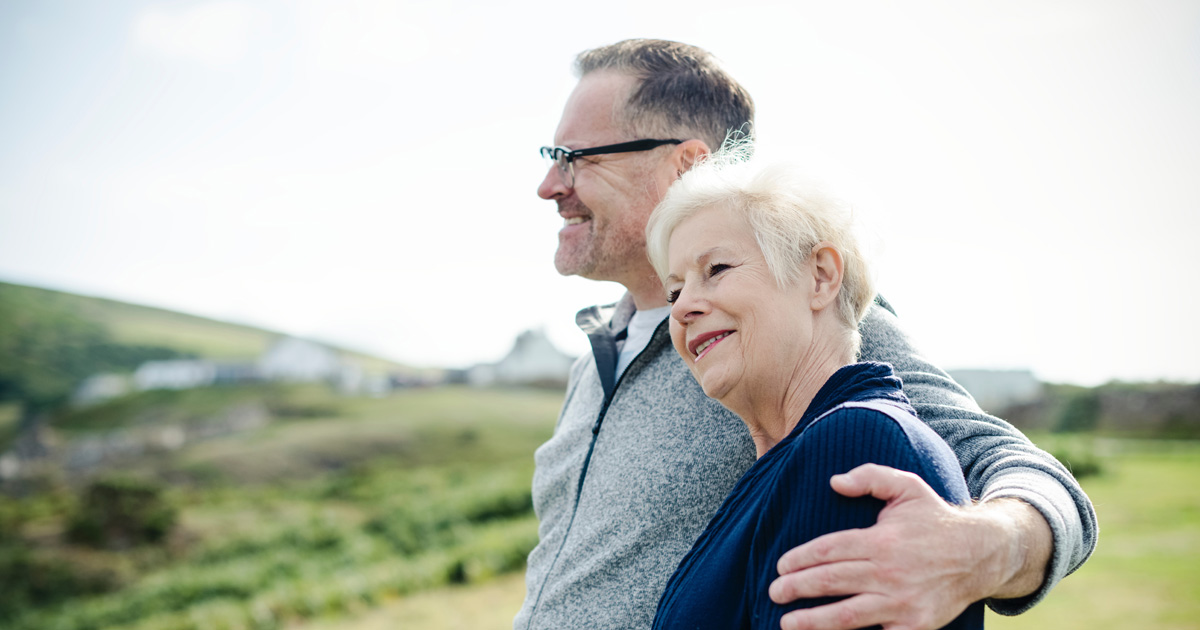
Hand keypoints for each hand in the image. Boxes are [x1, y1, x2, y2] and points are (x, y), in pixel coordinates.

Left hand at [768, 463, 1050, 629]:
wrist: (982, 554)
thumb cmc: (935, 519)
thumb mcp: (907, 486)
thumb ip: (870, 477)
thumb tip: (834, 482)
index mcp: (882, 540)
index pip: (830, 550)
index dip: (801, 558)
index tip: (781, 565)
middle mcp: (889, 572)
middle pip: (832, 582)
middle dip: (797, 588)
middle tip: (774, 592)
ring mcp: (902, 602)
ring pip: (849, 615)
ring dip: (814, 621)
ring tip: (786, 624)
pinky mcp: (916, 626)